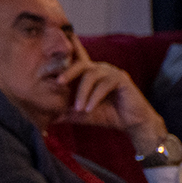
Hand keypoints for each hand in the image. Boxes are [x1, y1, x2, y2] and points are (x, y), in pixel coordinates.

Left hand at [56, 38, 167, 155]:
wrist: (132, 123)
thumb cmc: (108, 115)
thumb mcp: (84, 115)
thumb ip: (68, 114)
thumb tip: (49, 119)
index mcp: (89, 74)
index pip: (75, 63)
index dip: (64, 59)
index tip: (49, 63)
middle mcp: (100, 69)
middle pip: (80, 64)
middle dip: (68, 72)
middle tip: (58, 82)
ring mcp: (111, 72)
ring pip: (91, 75)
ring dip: (83, 92)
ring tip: (78, 109)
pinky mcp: (121, 79)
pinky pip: (105, 84)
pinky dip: (95, 97)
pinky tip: (90, 109)